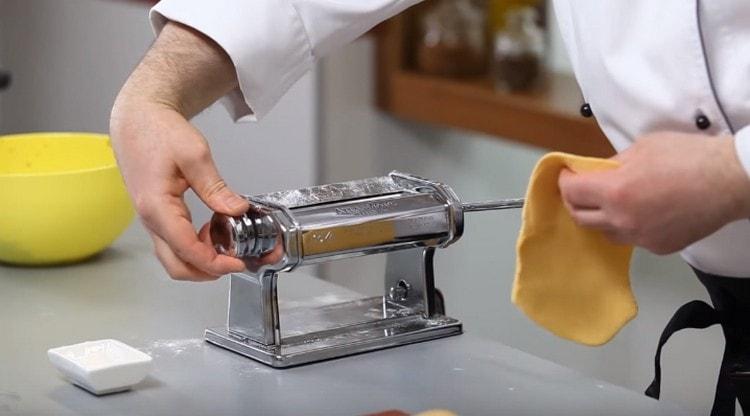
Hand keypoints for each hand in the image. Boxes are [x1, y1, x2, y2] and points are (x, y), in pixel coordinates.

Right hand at [110, 22, 248, 280]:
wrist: (137, 120)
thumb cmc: (158, 132)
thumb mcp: (194, 154)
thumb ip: (216, 187)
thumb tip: (238, 210)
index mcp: (157, 206)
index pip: (188, 249)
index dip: (215, 262)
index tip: (239, 262)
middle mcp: (151, 220)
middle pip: (177, 266)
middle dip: (210, 271)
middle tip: (240, 260)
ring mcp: (152, 221)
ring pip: (175, 259)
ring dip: (202, 262)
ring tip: (230, 246)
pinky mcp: (157, 218)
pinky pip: (174, 245)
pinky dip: (195, 249)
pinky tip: (213, 233)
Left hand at [558, 132, 749, 253]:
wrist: (729, 181)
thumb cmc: (689, 157)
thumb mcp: (642, 148)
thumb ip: (614, 164)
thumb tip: (599, 172)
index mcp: (615, 191)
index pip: (571, 192)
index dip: (564, 181)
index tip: (567, 175)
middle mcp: (622, 219)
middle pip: (580, 217)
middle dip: (574, 202)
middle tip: (579, 190)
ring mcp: (640, 238)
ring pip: (605, 232)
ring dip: (601, 217)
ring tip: (610, 203)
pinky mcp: (658, 247)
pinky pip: (632, 239)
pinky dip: (629, 226)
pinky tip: (641, 213)